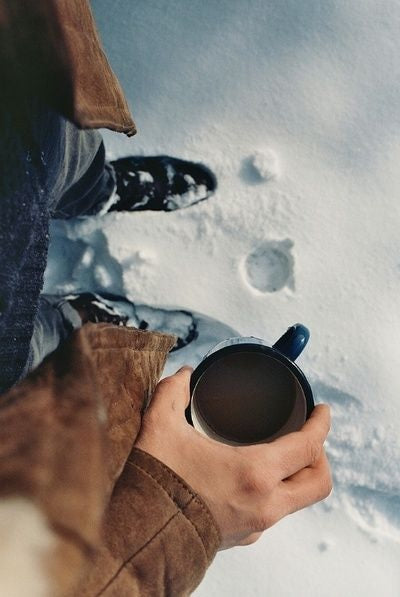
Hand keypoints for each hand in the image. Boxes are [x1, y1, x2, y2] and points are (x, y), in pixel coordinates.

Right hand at [135, 367, 331, 549]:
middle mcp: (264, 504)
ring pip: (299, 501)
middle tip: (308, 435)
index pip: (308, 447)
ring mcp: (256, 525)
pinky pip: (273, 513)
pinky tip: (252, 478)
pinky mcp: (243, 537)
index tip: (322, 411)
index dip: (321, 424)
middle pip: (318, 482)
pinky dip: (274, 492)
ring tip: (282, 454)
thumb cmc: (154, 484)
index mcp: (254, 473)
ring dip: (298, 475)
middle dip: (320, 455)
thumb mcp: (160, 426)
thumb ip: (173, 391)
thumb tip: (183, 375)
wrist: (137, 537)